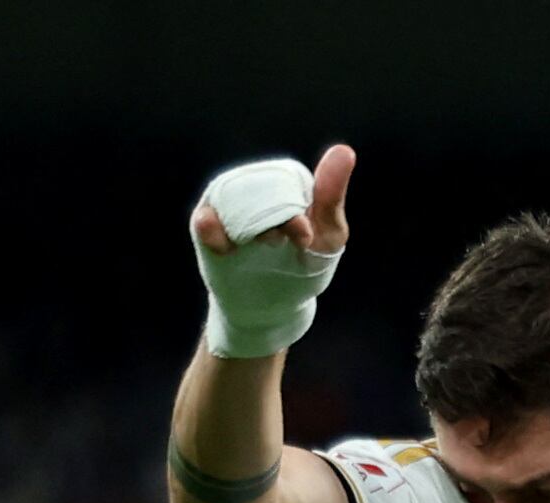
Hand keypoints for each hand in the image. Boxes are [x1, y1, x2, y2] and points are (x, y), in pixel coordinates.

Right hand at [192, 142, 354, 262]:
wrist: (275, 304)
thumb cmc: (305, 266)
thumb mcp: (327, 237)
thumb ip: (331, 196)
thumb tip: (344, 150)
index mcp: (285, 179)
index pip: (284, 180)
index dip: (293, 210)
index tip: (304, 238)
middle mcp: (254, 182)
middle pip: (256, 188)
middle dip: (270, 219)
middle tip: (278, 244)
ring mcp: (227, 201)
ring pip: (230, 199)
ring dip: (246, 226)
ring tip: (262, 246)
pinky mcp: (205, 221)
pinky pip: (204, 218)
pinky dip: (214, 232)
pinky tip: (229, 249)